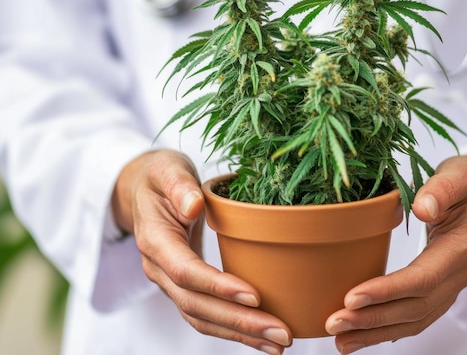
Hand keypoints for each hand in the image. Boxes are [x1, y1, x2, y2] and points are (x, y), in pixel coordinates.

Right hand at [111, 149, 291, 354]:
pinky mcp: (185, 287)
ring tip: (279, 343)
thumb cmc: (161, 177)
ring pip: (202, 319)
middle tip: (281, 333)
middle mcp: (159, 269)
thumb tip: (194, 206)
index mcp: (154, 240)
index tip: (254, 296)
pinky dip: (234, 329)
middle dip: (239, 323)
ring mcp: (170, 283)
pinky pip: (207, 315)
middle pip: (196, 305)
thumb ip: (178, 185)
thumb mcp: (167, 169)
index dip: (218, 287)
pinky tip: (262, 337)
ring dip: (241, 335)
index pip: (185, 271)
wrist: (144, 191)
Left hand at [325, 154, 466, 353]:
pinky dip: (387, 329)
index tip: (351, 298)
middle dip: (373, 319)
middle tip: (333, 323)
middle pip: (415, 307)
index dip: (387, 291)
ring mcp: (452, 287)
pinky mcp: (440, 291)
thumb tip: (422, 208)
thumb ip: (442, 188)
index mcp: (463, 247)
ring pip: (414, 320)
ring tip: (340, 340)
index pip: (423, 279)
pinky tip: (361, 336)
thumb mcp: (460, 175)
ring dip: (376, 333)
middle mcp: (460, 275)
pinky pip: (415, 317)